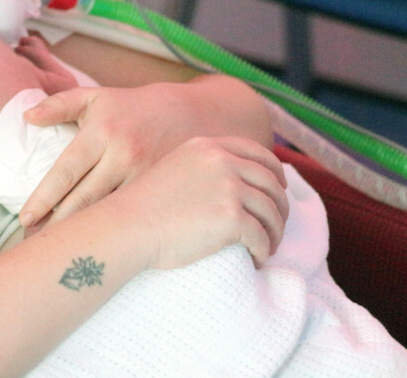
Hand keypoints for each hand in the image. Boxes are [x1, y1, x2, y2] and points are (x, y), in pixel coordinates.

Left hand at [18, 77, 270, 228]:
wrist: (195, 112)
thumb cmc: (134, 107)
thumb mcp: (97, 98)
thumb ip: (59, 104)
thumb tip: (27, 116)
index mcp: (101, 133)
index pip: (65, 172)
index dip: (43, 199)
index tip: (25, 220)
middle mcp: (122, 154)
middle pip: (84, 199)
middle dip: (57, 225)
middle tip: (32, 246)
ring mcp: (146, 174)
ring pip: (109, 213)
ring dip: (85, 234)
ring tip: (61, 255)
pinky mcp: (166, 190)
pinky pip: (136, 215)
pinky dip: (116, 233)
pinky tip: (100, 249)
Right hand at [109, 136, 288, 268]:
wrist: (126, 226)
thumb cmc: (142, 206)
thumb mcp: (174, 169)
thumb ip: (203, 167)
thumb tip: (235, 184)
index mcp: (206, 146)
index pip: (257, 152)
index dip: (274, 171)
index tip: (279, 188)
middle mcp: (221, 161)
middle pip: (270, 183)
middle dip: (280, 206)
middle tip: (276, 226)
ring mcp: (228, 188)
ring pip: (272, 212)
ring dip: (274, 233)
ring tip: (268, 247)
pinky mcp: (231, 217)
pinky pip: (262, 237)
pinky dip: (263, 251)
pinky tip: (255, 259)